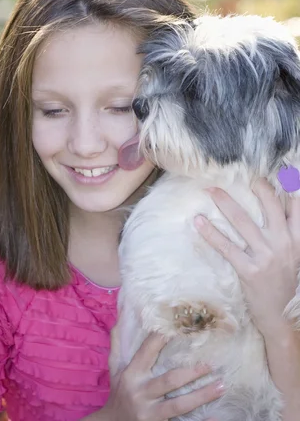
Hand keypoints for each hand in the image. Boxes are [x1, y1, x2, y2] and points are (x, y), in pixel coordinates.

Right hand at [102, 332, 222, 420]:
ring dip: (202, 396)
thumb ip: (117, 345)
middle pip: (169, 380)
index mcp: (132, 374)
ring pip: (179, 405)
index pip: (147, 351)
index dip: (162, 338)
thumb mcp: (115, 370)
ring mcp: (149, 413)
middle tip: (212, 363)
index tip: (180, 326)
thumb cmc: (118, 394)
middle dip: (192, 372)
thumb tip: (118, 319)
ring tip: (221, 386)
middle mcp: (140, 392)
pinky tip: (215, 417)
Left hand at [195, 178, 299, 337]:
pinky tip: (198, 222)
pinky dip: (211, 233)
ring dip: (225, 203)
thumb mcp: (294, 256)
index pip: (296, 208)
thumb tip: (279, 204)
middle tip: (241, 175)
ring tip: (211, 190)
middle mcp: (283, 245)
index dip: (288, 187)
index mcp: (297, 241)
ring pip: (243, 222)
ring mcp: (265, 258)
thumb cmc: (284, 282)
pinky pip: (226, 247)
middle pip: (269, 207)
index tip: (277, 171)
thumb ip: (288, 232)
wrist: (280, 317)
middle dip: (256, 187)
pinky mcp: (248, 271)